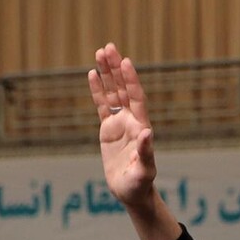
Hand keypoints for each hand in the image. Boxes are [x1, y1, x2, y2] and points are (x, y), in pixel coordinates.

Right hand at [90, 43, 158, 209]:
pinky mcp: (108, 129)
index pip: (136, 98)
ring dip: (107, 74)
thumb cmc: (140, 184)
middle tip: (109, 47)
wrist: (132, 192)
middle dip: (116, 69)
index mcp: (141, 127)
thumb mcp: (144, 170)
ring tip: (100, 52)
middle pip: (123, 89)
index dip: (131, 80)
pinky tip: (92, 74)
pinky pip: (102, 106)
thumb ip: (146, 152)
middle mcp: (131, 121)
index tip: (126, 62)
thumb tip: (148, 133)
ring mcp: (120, 123)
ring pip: (113, 93)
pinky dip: (97, 90)